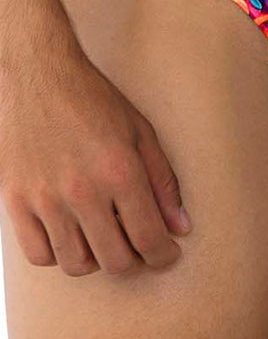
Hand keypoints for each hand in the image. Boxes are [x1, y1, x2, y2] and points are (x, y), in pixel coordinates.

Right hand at [0, 45, 189, 276]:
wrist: (36, 74)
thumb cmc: (91, 99)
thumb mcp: (140, 131)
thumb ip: (163, 181)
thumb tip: (180, 227)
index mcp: (120, 170)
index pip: (149, 239)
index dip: (164, 256)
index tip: (166, 254)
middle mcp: (83, 190)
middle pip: (116, 261)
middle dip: (135, 261)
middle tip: (137, 247)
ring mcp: (45, 198)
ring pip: (77, 264)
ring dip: (97, 260)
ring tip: (103, 239)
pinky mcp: (15, 201)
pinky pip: (39, 255)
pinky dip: (57, 255)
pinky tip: (69, 234)